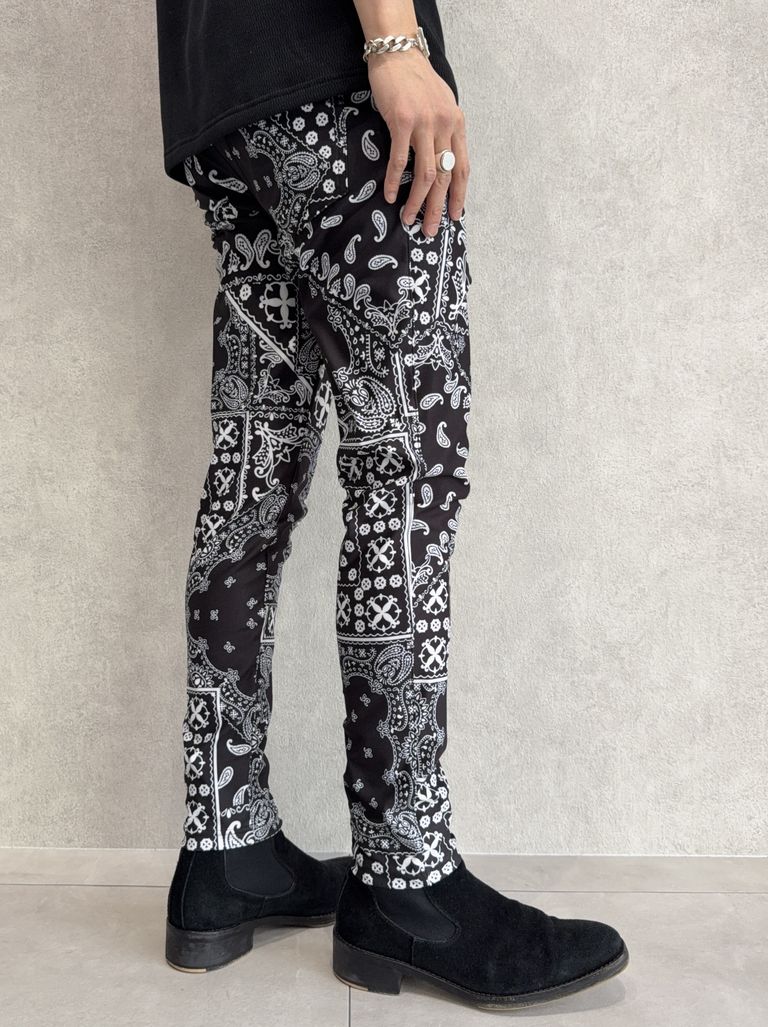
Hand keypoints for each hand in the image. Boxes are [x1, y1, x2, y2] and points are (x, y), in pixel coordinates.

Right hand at [367, 49, 469, 235]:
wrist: (397, 52)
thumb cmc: (416, 80)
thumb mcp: (440, 105)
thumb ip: (444, 131)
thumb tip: (441, 160)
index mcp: (456, 124)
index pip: (462, 167)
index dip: (459, 195)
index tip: (455, 215)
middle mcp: (445, 125)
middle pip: (445, 177)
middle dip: (438, 207)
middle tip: (431, 229)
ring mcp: (424, 124)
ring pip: (425, 174)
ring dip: (417, 201)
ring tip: (409, 219)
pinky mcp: (402, 122)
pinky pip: (399, 159)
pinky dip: (393, 180)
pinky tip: (389, 195)